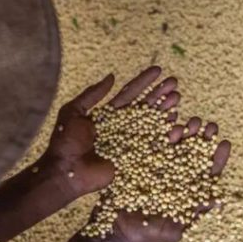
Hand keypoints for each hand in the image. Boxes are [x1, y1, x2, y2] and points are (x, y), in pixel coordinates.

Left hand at [40, 66, 180, 196]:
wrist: (65, 171)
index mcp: (109, 115)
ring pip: (153, 124)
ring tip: (177, 99)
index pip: (130, 94)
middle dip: (160, 94)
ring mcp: (130, 144)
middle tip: (174, 82)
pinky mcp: (134, 160)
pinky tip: (177, 125)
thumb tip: (112, 76)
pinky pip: (154, 147)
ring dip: (166, 111)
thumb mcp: (73, 112)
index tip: (158, 70)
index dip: (144, 82)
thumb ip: (92, 94)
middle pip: (146, 107)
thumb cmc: (65, 142)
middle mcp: (122, 128)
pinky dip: (167, 137)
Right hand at [101, 116, 230, 241]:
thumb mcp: (173, 229)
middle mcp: (175, 175)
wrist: (113, 230)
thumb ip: (192, 213)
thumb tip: (217, 200)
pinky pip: (152, 141)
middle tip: (209, 127)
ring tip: (192, 122)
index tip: (225, 143)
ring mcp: (157, 166)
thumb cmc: (146, 235)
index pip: (207, 172)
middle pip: (193, 153)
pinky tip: (170, 120)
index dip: (217, 158)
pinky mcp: (139, 160)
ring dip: (186, 131)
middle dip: (203, 139)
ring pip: (175, 144)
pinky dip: (161, 131)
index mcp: (187, 190)